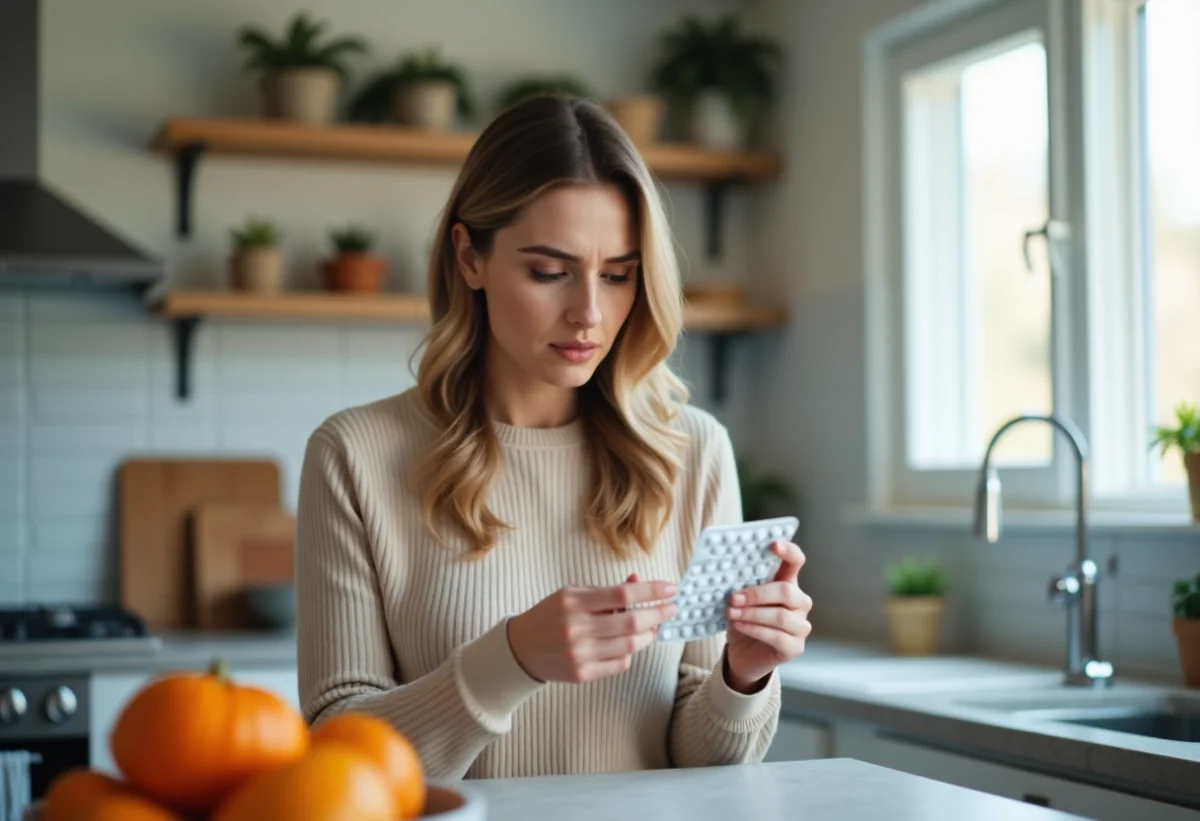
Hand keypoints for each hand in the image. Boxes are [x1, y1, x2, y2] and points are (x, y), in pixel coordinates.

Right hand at [507, 574, 677, 683]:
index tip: (671, 589)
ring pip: (630, 646)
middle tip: (671, 608)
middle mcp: (576, 629)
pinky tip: (629, 643)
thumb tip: (638, 582)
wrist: (520, 648)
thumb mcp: (573, 594)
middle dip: (658, 614)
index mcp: (573, 602)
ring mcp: (579, 654)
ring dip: (648, 634)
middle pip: (632, 622)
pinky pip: (619, 664)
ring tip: (653, 626)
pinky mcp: (582, 674)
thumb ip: (606, 591)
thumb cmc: (551, 615)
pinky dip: (630, 652)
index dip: (651, 591)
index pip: (622, 594)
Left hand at [724, 541, 812, 691]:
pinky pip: (777, 636)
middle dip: (757, 593)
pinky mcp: (795, 647)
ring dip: (752, 613)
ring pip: (781, 615)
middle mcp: (799, 603)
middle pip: (786, 591)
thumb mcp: (739, 600)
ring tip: (731, 613)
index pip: (796, 562)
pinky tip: (739, 626)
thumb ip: (739, 585)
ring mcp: (800, 626)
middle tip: (733, 597)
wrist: (742, 655)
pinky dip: (755, 630)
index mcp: (787, 583)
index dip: (788, 551)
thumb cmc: (743, 621)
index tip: (772, 544)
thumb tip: (724, 571)